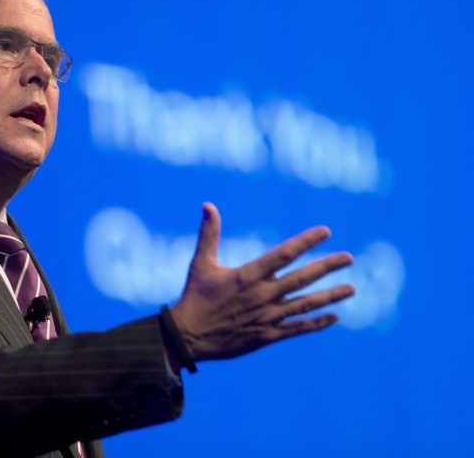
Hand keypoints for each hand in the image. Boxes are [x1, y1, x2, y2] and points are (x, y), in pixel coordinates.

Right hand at [170, 203, 354, 362]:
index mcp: (249, 275)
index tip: (326, 231)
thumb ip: (209, 234)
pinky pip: (298, 329)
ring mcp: (267, 317)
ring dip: (330, 296)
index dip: (306, 241)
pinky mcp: (267, 335)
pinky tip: (334, 317)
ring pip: (306, 304)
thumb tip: (208, 204)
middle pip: (303, 278)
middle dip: (328, 266)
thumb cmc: (195, 296)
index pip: (284, 254)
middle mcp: (263, 295)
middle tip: (349, 258)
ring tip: (351, 289)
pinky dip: (317, 323)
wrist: (189, 337)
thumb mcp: (201, 263)